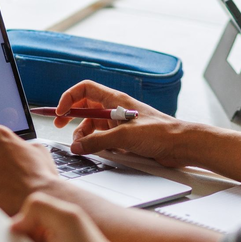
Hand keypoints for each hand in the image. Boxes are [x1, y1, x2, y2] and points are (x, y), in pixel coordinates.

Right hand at [54, 80, 192, 166]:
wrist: (181, 145)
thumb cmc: (160, 132)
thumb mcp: (124, 136)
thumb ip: (97, 141)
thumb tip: (77, 147)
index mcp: (115, 100)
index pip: (85, 89)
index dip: (69, 98)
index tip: (60, 112)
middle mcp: (115, 109)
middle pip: (85, 108)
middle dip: (71, 116)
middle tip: (59, 126)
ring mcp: (120, 123)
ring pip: (93, 126)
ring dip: (84, 135)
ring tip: (82, 146)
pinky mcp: (125, 137)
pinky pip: (104, 139)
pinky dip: (97, 144)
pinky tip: (99, 152)